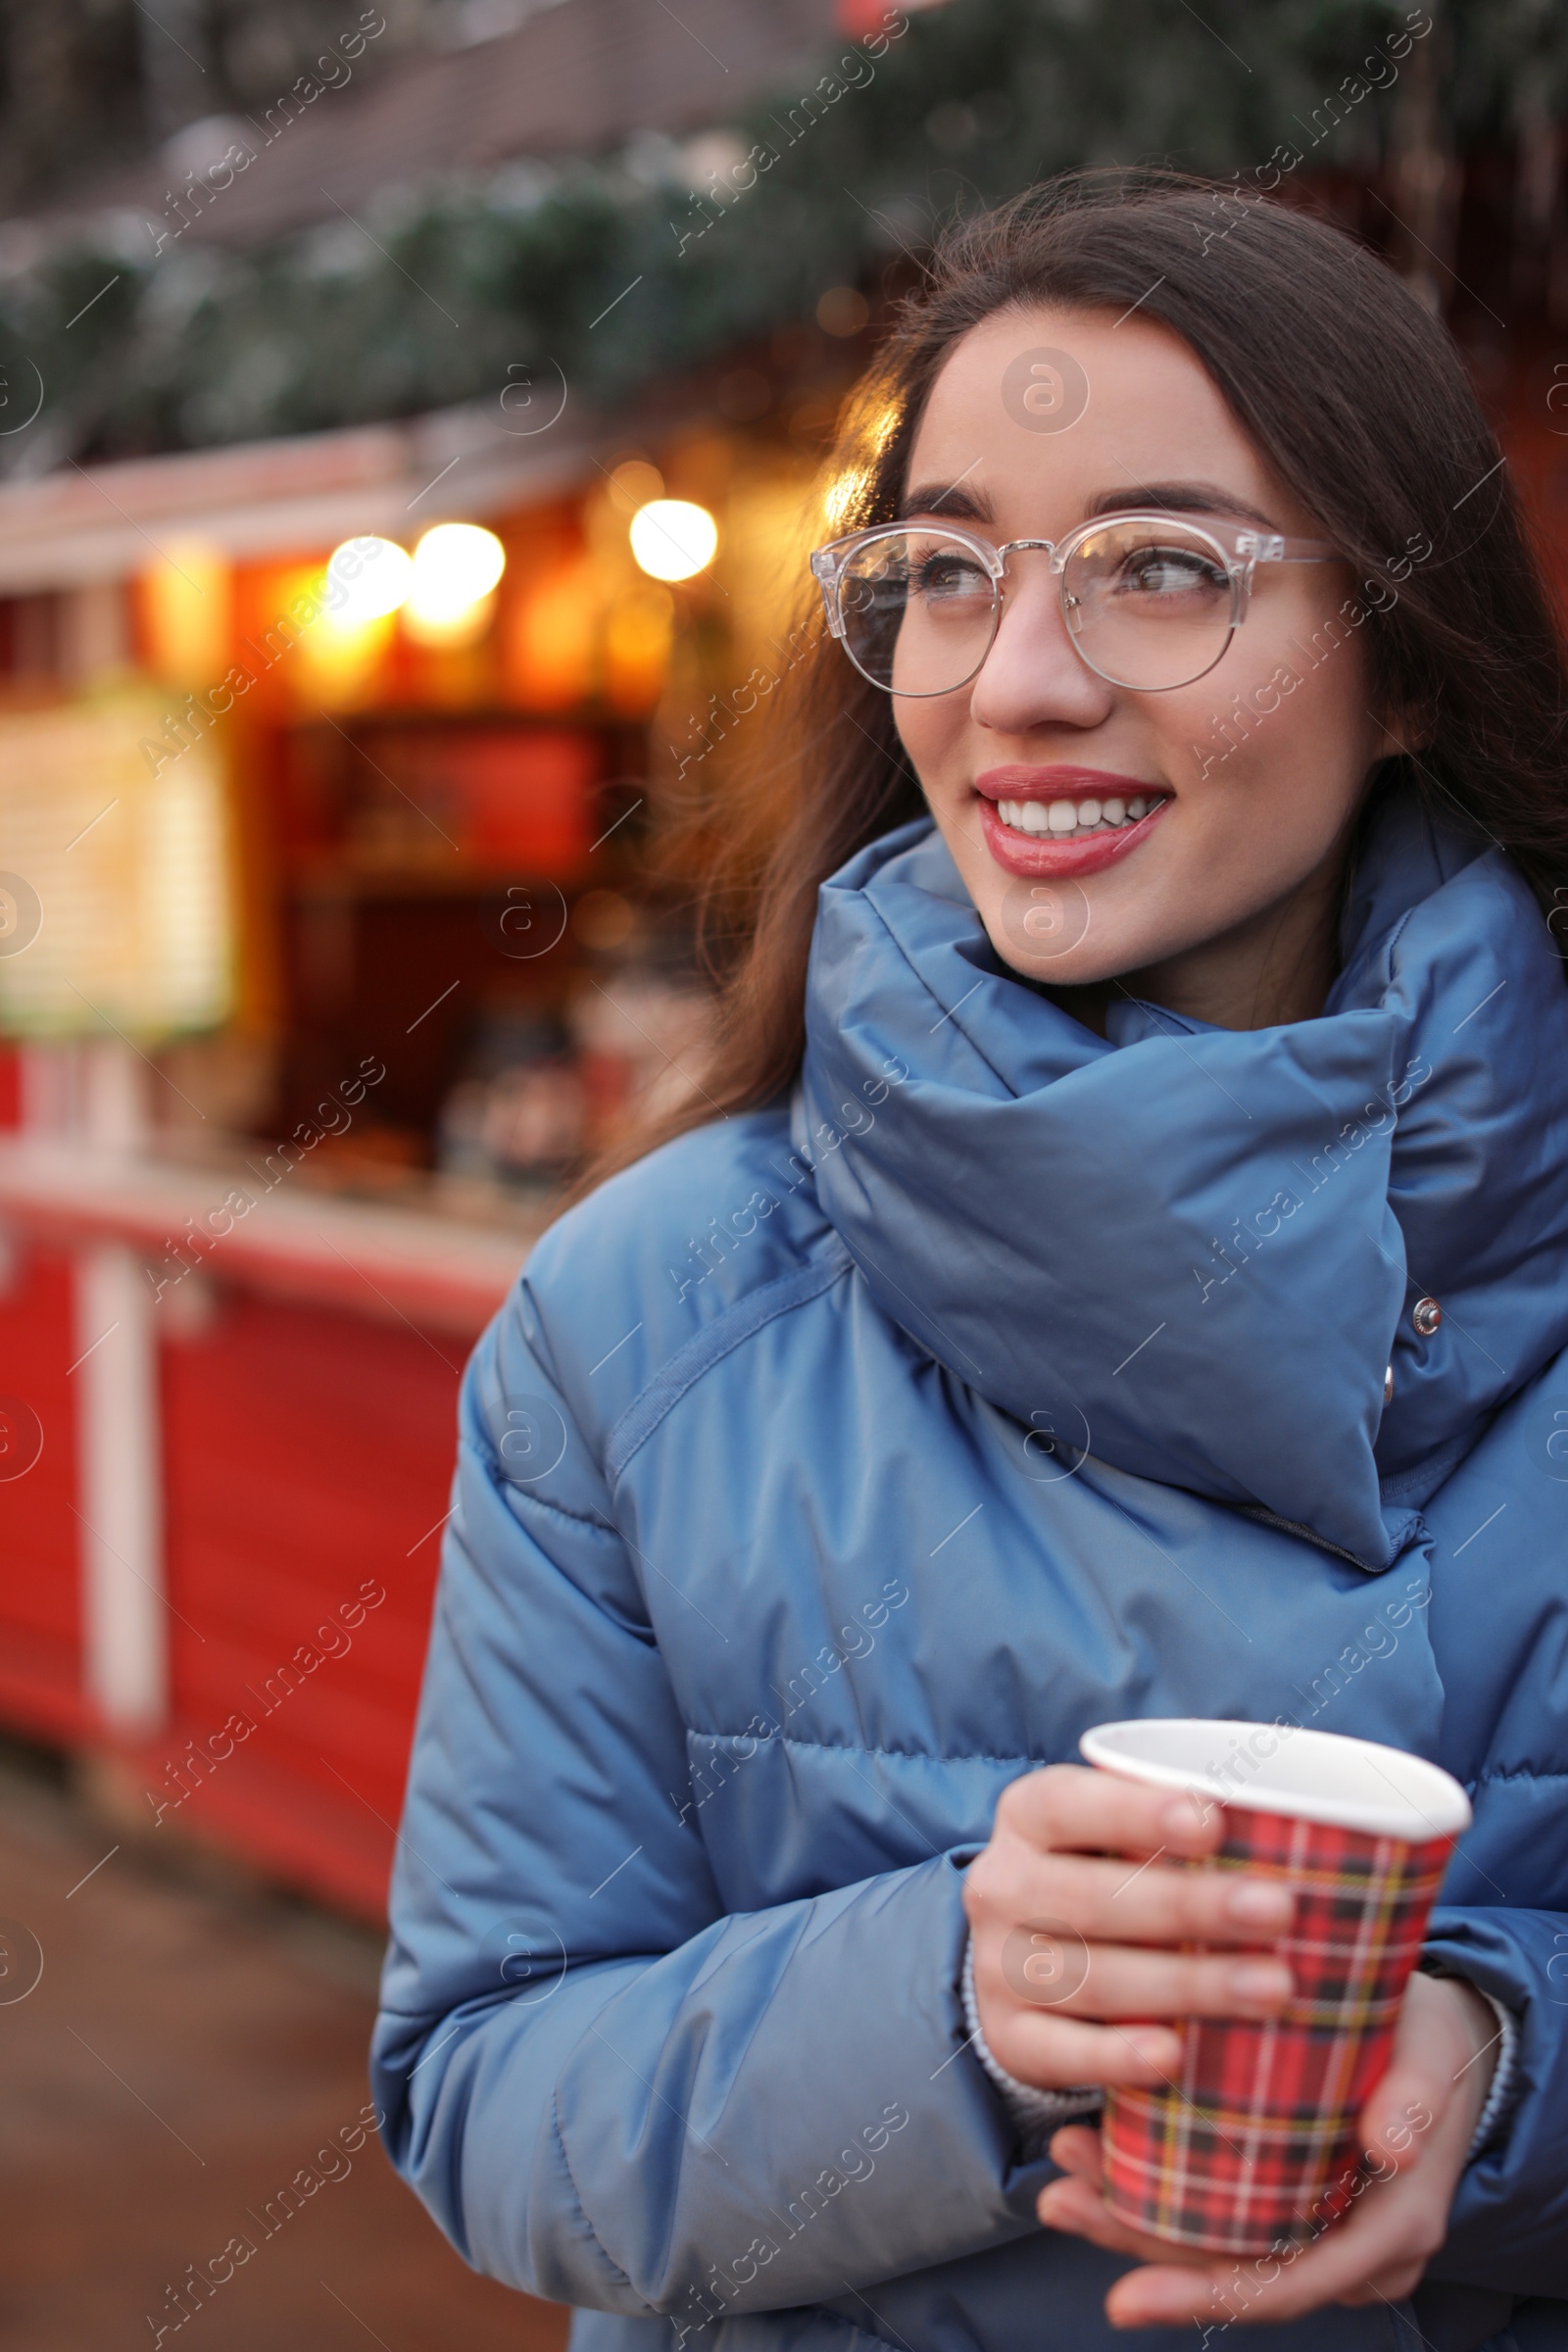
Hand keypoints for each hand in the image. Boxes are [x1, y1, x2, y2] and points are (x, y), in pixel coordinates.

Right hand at [963, 1763, 1296, 2093]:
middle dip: (1192, 1906)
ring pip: (1092, 1979)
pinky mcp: (1009, 2039)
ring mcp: (997, 1968)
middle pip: (1093, 1899)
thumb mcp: (1115, 1834)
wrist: (1023, 1959)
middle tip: (1279, 1910)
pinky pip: (1060, 2053)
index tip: (1213, 1824)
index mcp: (1027, 1816)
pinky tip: (1174, 2055)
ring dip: (1186, 1984)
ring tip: (1272, 1986)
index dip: (1137, 1812)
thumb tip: (1286, 1820)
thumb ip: (1175, 1826)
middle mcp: (1002, 1886)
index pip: (1070, 1805)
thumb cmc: (1106, 1876)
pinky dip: (1116, 2056)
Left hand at [1036, 1969, 1500, 2329]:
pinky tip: (1092, 2151)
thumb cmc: (1432, 2044)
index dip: (1204, 2294)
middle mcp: (1344, 2250)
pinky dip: (1151, 2186)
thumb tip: (1392, 2146)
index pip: (1285, 2283)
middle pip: (1229, 2270)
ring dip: (1128, 2215)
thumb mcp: (1432, 2055)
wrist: (1440, 2037)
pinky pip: (1213, 2208)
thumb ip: (1414, 2099)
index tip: (1123, 2297)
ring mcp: (1311, 2227)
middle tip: (1061, 2196)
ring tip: (1060, 2172)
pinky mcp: (1281, 2195)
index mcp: (1387, 2232)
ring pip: (1211, 2242)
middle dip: (1137, 2245)